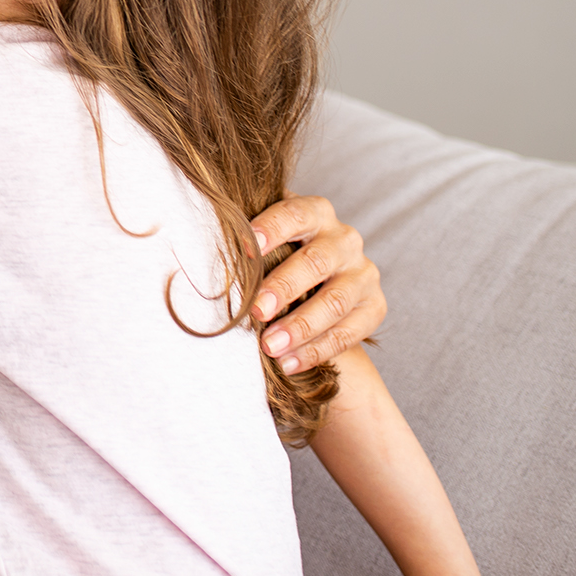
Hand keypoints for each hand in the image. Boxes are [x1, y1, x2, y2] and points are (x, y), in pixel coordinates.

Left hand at [248, 195, 383, 374]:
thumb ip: (245, 237)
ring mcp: (363, 273)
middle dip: (284, 287)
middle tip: (256, 312)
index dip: (271, 228)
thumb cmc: (278, 256)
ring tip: (270, 347)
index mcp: (315, 213)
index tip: (247, 248)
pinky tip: (290, 363)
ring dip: (301, 327)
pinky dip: (317, 350)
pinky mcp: (374, 307)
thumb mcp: (267, 240)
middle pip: (316, 262)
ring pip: (335, 301)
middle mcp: (344, 240)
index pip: (295, 214)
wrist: (320, 284)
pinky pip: (348, 332)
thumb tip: (201, 241)